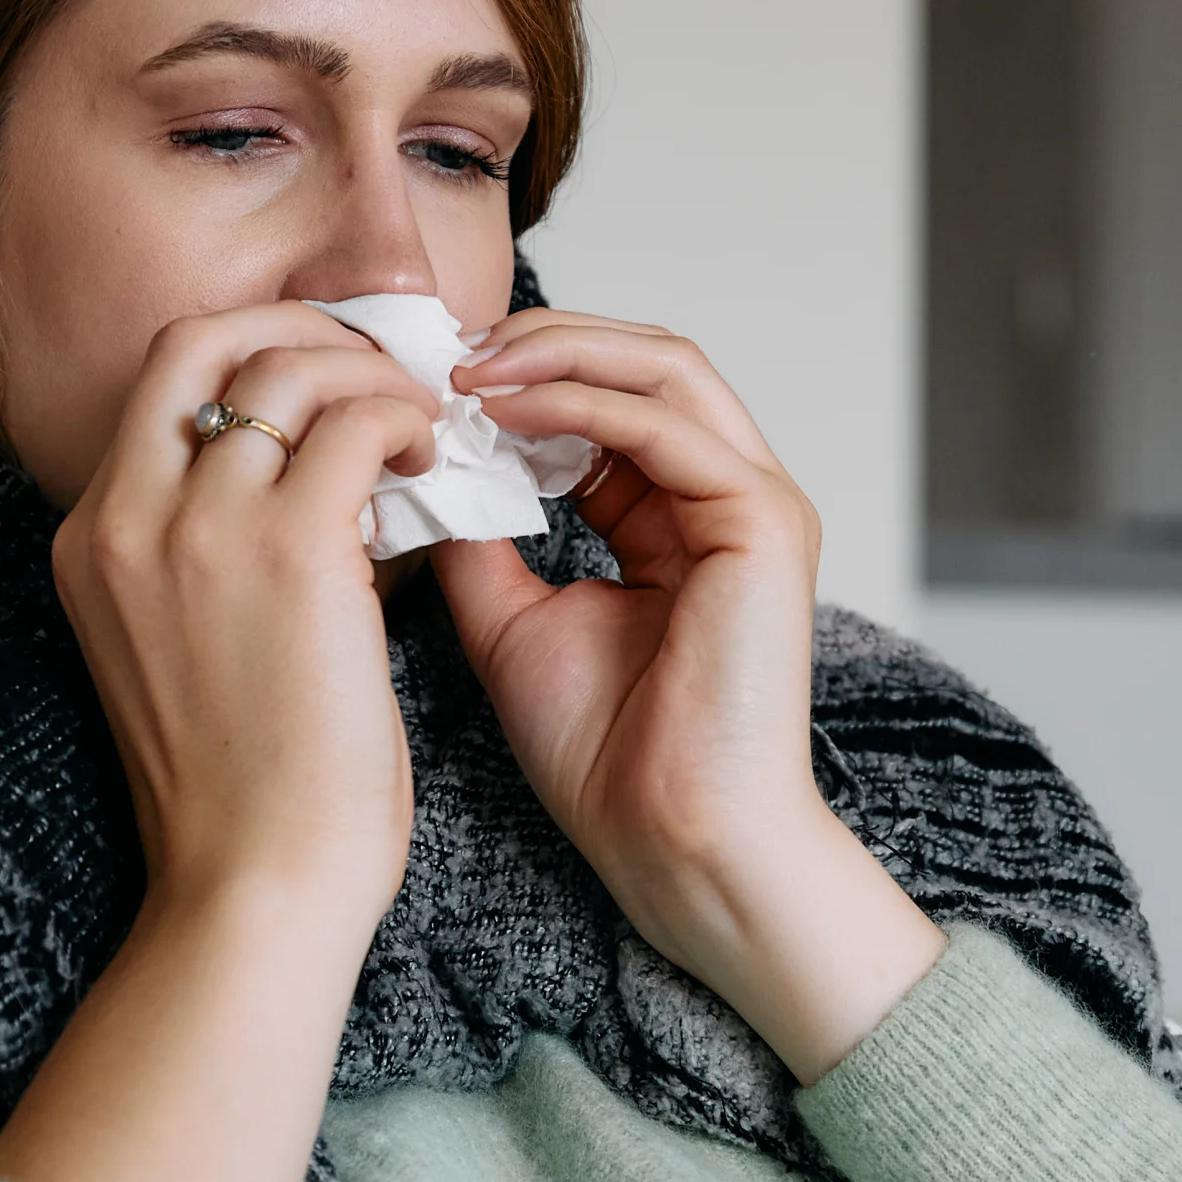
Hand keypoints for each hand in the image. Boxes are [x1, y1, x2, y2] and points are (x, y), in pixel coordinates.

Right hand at [51, 304, 444, 927]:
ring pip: (290, 369)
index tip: (324, 375)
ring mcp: (200, 527)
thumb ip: (213, 558)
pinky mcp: (290, 551)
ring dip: (370, 378)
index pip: (163, 380)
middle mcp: (127, 517)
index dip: (252, 352)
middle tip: (377, 370)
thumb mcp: (183, 650)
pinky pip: (359, 423)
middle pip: (206, 339)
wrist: (251, 887)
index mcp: (91, 540)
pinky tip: (434, 464)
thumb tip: (316, 481)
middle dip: (302, 329)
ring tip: (420, 429)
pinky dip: (407, 422)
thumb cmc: (243, 796)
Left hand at [429, 312, 939, 1078]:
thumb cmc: (609, 757)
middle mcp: (725, 496)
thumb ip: (481, 538)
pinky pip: (662, 424)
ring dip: (555, 353)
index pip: (607, 398)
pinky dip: (576, 403)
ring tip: (465, 368)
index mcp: (676, 516)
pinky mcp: (762, 522)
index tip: (423, 377)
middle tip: (440, 349)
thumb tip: (419, 465)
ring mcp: (754, 502)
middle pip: (643, 360)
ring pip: (662, 366)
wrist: (671, 841)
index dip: (518, 374)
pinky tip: (499, 413)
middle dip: (538, 341)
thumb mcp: (510, 620)